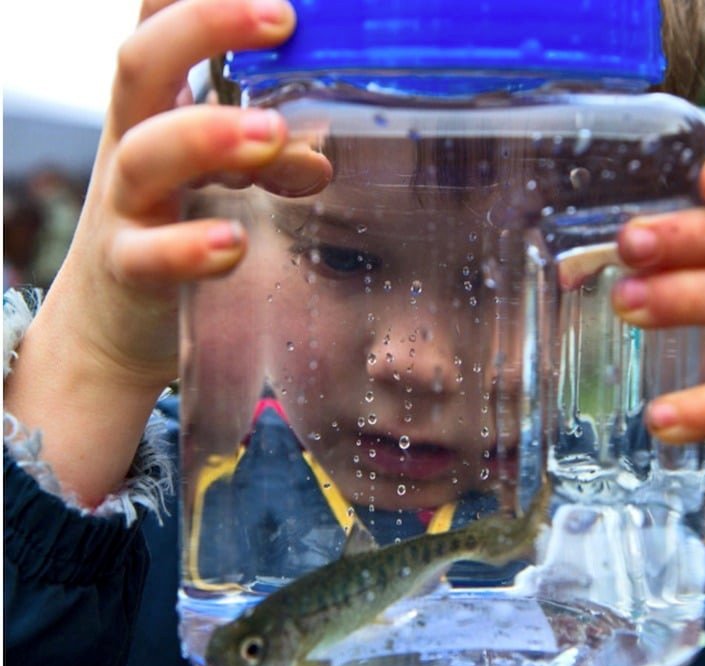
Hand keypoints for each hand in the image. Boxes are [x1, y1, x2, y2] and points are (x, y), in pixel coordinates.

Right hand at [68, 0, 329, 389]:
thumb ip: (261, 155)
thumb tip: (319, 156)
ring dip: (208, 134)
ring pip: (145, 154)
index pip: (158, 24)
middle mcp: (132, 142)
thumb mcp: (207, 174)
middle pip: (142, 63)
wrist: (110, 319)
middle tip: (281, 18)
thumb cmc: (167, 226)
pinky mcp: (127, 270)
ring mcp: (124, 206)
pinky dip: (189, 248)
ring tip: (273, 135)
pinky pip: (148, 256)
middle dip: (205, 27)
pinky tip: (233, 243)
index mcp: (156, 109)